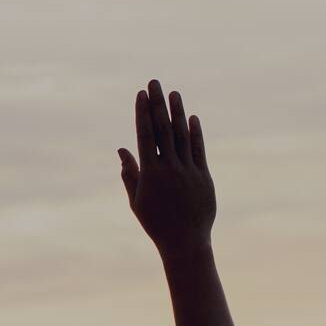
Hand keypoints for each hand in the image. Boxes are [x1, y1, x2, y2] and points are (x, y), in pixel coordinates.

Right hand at [119, 80, 216, 255]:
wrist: (185, 242)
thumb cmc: (156, 223)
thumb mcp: (137, 200)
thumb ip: (130, 173)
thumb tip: (121, 150)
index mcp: (150, 173)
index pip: (145, 135)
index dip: (142, 112)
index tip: (140, 94)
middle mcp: (169, 168)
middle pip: (162, 129)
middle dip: (157, 104)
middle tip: (155, 82)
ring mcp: (188, 172)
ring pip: (182, 136)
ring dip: (177, 113)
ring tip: (174, 93)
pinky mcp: (204, 177)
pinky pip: (199, 151)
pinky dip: (196, 134)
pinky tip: (192, 118)